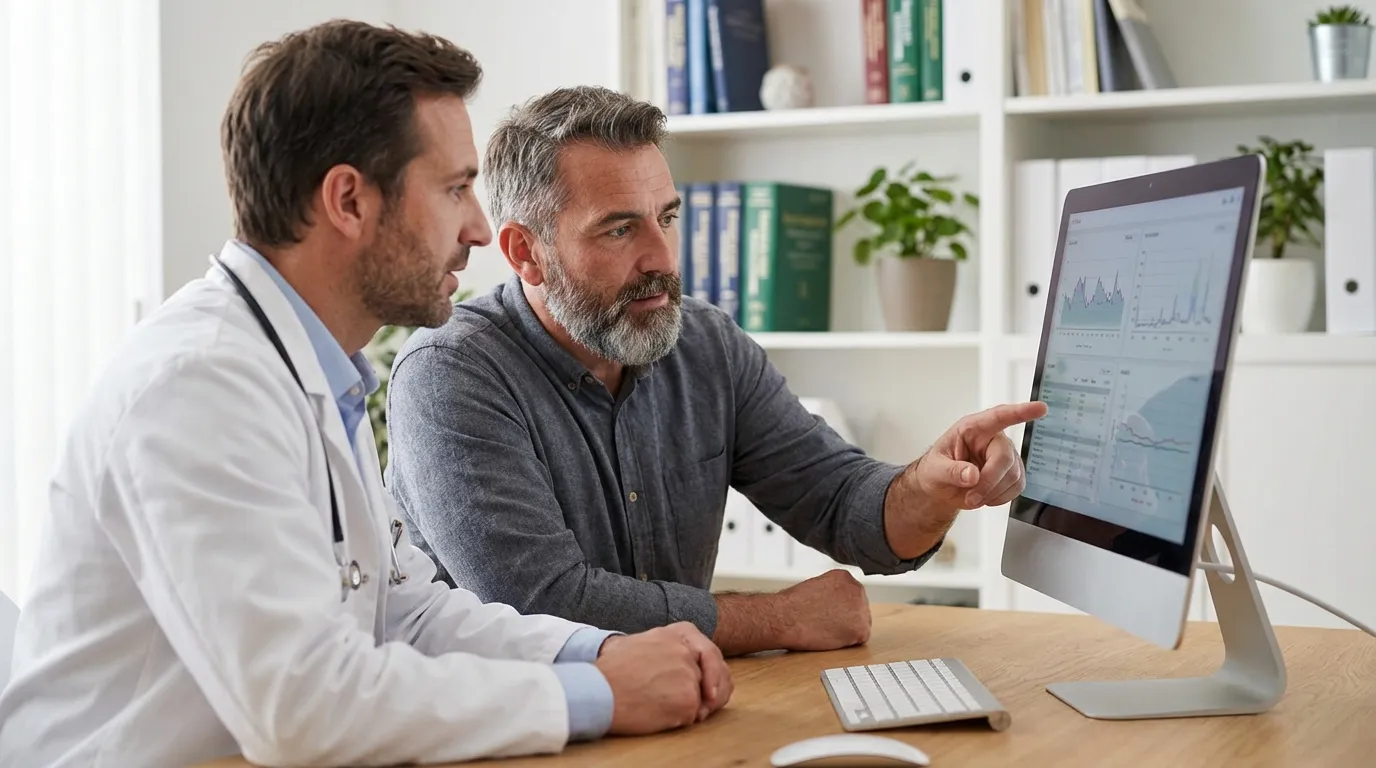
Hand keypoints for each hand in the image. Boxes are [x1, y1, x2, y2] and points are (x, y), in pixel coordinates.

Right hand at [595, 622, 730, 734]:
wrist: (599, 689)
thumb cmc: (611, 671)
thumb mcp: (640, 643)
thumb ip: (665, 647)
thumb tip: (682, 663)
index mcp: (677, 633)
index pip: (709, 653)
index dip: (714, 672)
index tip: (710, 688)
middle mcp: (686, 650)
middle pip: (712, 676)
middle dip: (711, 693)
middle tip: (704, 706)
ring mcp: (689, 673)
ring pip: (702, 697)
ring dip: (691, 707)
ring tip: (666, 708)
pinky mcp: (688, 697)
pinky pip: (693, 714)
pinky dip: (680, 719)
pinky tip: (659, 714)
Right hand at [777, 569, 870, 651]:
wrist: (785, 618)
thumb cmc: (792, 605)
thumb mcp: (816, 586)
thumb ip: (832, 592)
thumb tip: (836, 604)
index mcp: (845, 577)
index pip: (852, 595)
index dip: (840, 608)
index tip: (830, 613)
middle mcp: (856, 589)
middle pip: (859, 609)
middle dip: (846, 618)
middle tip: (827, 623)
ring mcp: (861, 609)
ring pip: (860, 624)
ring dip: (847, 630)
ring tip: (826, 629)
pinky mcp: (861, 629)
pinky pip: (859, 640)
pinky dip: (846, 642)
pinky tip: (830, 636)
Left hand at [916, 401, 1047, 509]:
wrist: (941, 488)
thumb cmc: (936, 470)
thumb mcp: (934, 470)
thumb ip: (951, 471)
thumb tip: (972, 475)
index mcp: (972, 429)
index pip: (999, 416)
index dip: (1020, 412)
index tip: (1040, 408)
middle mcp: (992, 439)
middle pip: (1005, 458)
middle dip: (989, 482)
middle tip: (970, 497)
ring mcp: (1005, 456)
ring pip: (1013, 476)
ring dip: (992, 493)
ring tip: (972, 496)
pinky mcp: (1012, 473)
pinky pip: (1017, 487)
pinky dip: (1000, 498)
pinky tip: (986, 496)